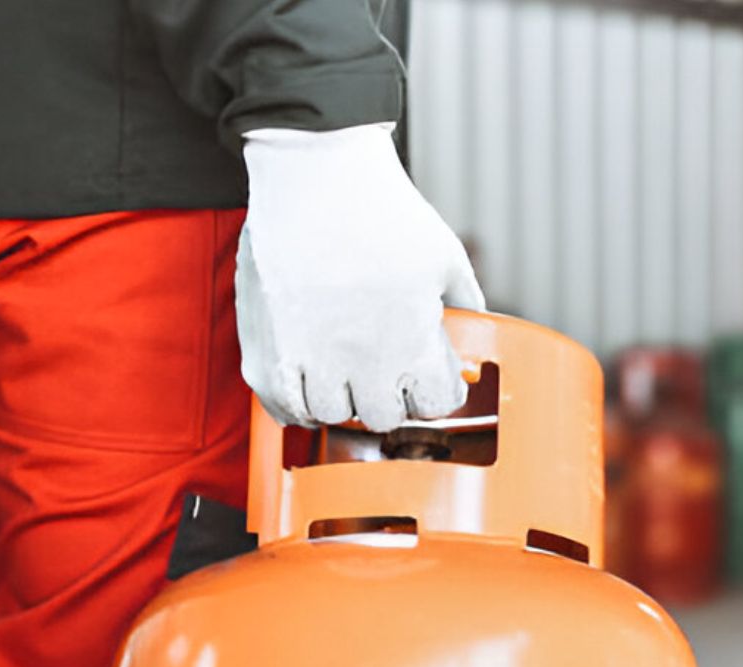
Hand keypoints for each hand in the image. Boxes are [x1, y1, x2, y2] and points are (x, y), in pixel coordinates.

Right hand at [236, 122, 483, 431]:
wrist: (315, 173)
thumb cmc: (381, 209)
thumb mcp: (445, 256)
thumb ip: (466, 302)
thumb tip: (476, 328)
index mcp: (410, 340)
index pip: (435, 404)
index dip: (436, 392)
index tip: (429, 379)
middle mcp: (360, 358)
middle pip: (381, 417)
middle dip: (389, 397)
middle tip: (384, 374)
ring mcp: (309, 356)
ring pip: (329, 414)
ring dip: (342, 400)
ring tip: (344, 375)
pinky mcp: (265, 348)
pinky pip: (279, 405)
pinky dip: (295, 404)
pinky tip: (308, 385)